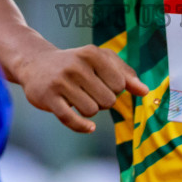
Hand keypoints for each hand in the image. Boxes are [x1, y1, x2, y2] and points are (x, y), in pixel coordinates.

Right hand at [14, 42, 148, 132]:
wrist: (36, 63)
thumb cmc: (76, 63)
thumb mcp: (101, 60)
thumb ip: (125, 74)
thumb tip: (145, 91)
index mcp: (92, 54)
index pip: (120, 84)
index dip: (115, 90)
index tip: (103, 85)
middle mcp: (76, 66)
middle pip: (107, 100)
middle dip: (102, 101)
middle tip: (90, 93)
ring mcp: (61, 82)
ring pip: (91, 111)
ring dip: (89, 111)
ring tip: (79, 99)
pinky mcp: (48, 98)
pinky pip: (70, 120)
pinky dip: (82, 127)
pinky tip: (89, 127)